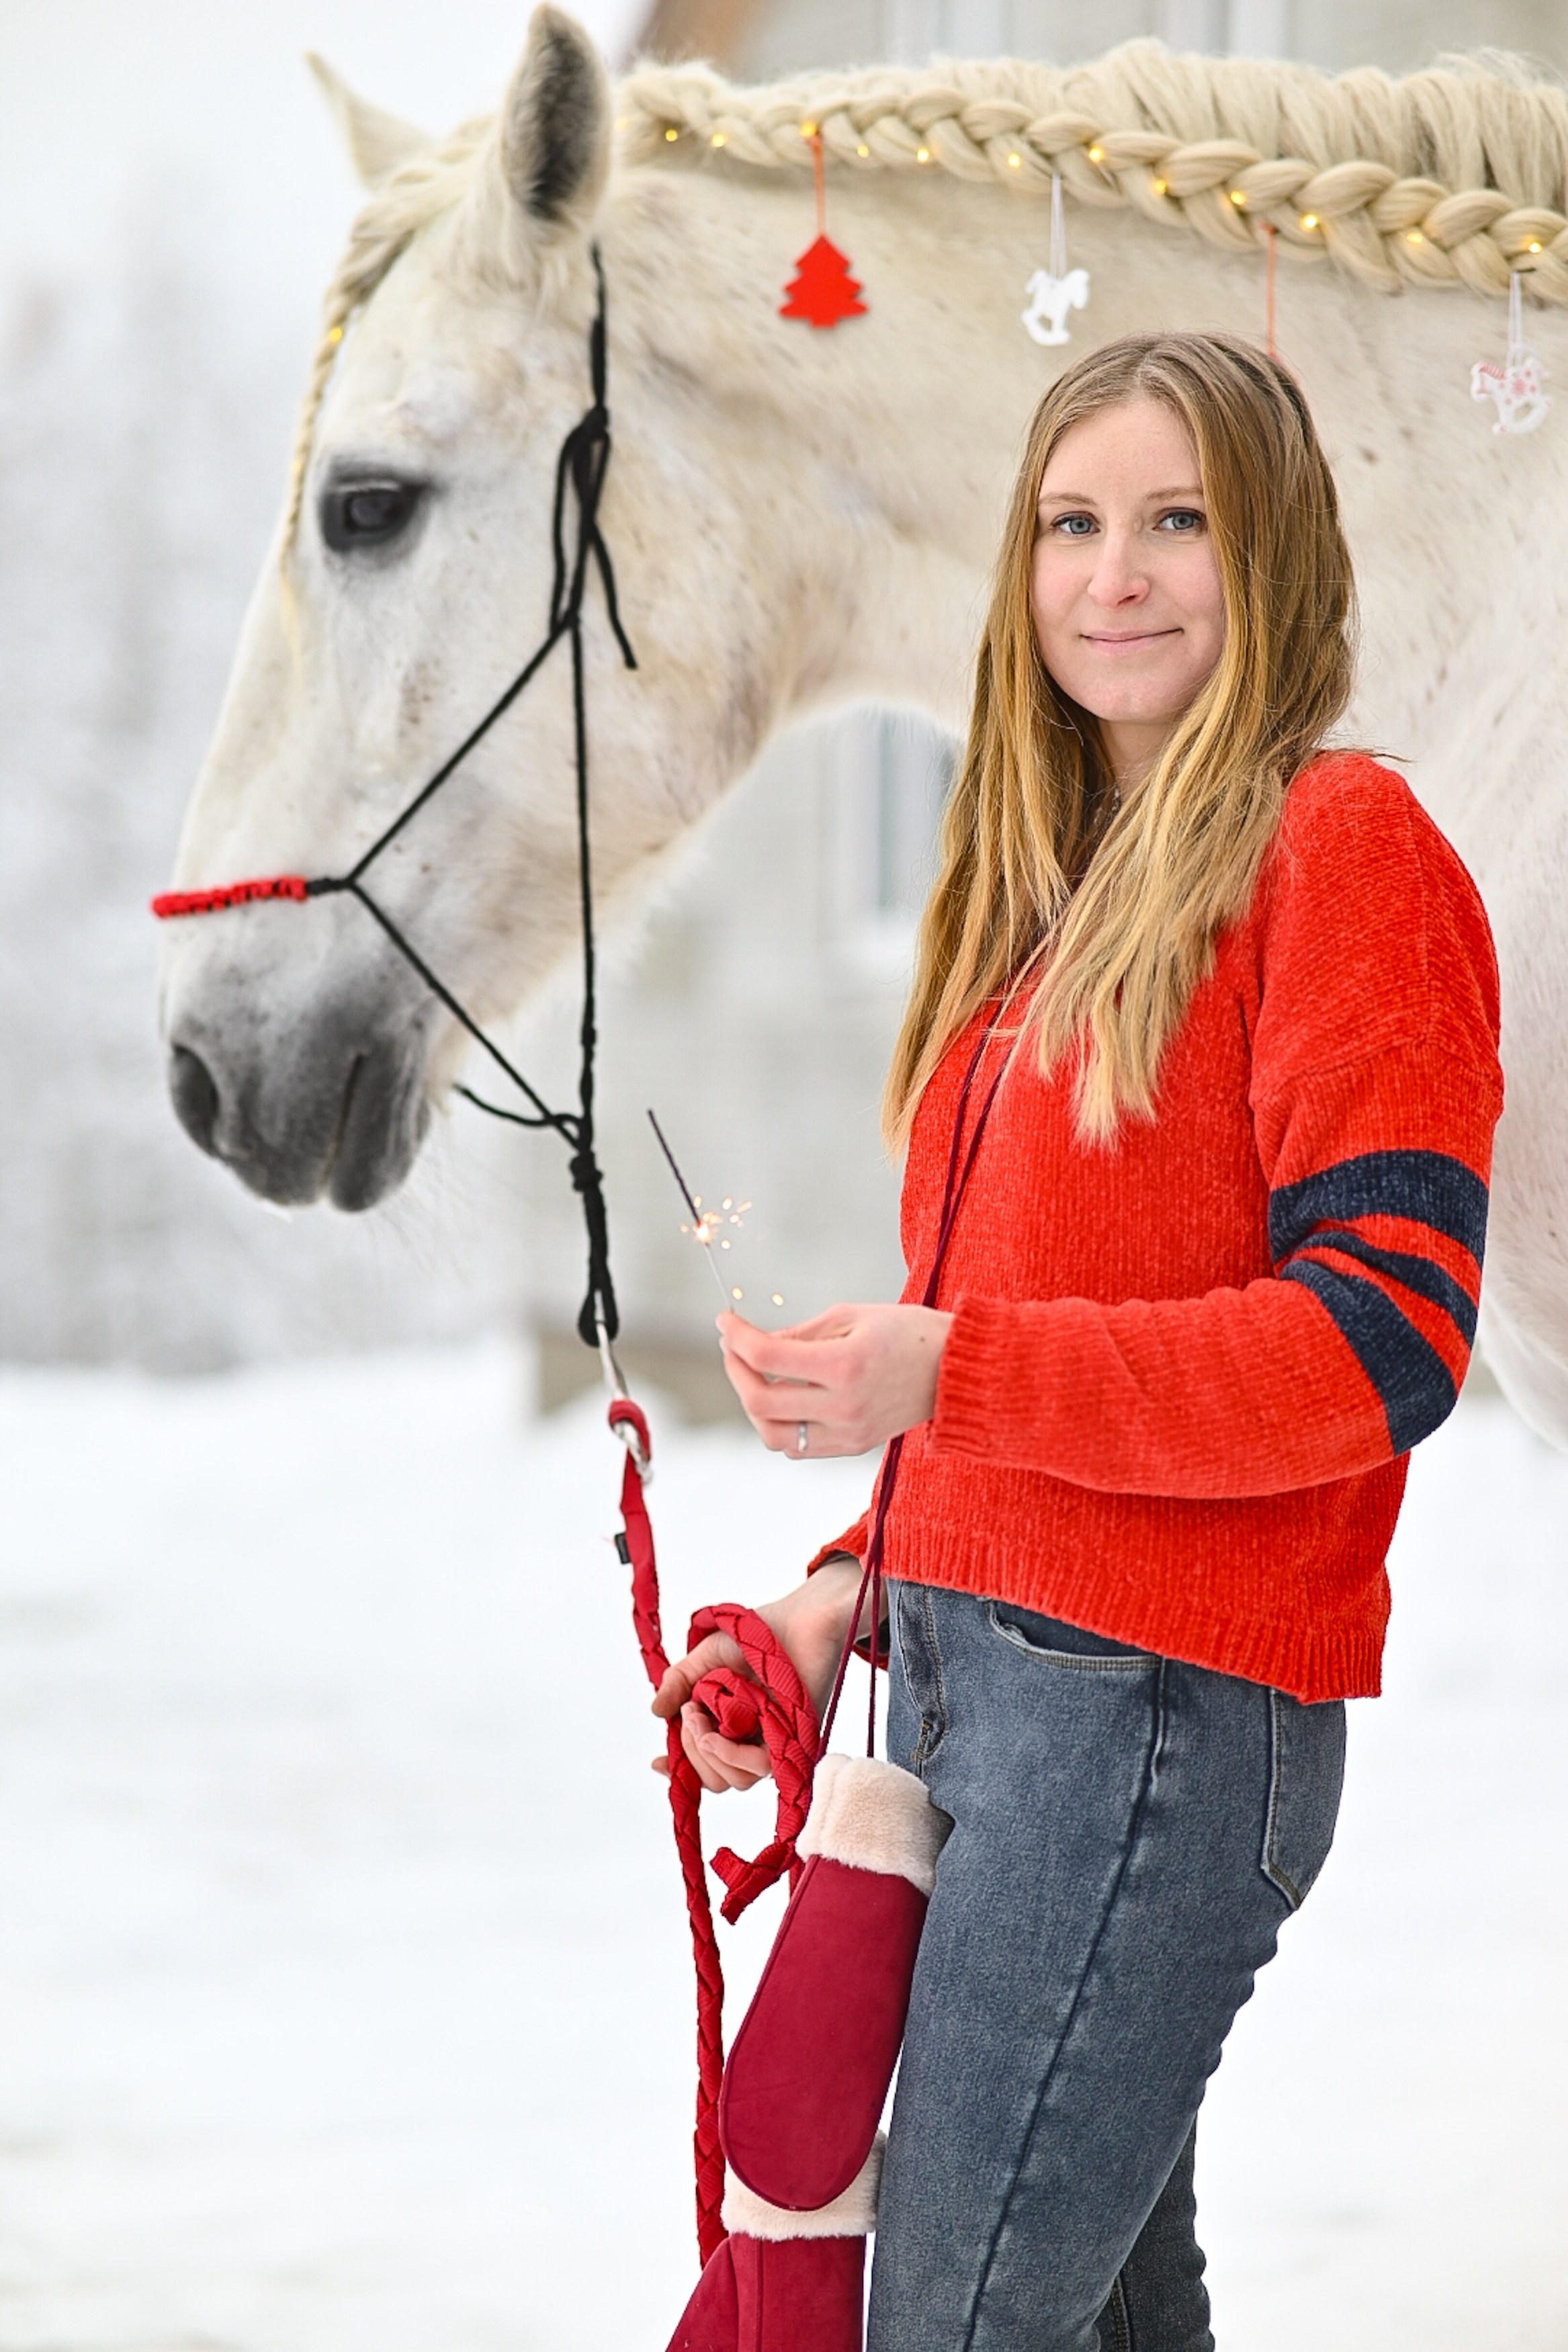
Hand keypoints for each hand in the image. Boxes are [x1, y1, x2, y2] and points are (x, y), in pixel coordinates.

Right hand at [650, 1555, 869, 1791]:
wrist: (797, 1620)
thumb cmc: (755, 1635)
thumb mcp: (705, 1658)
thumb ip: (679, 1682)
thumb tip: (656, 1712)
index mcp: (730, 1725)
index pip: (704, 1765)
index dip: (680, 1770)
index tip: (658, 1762)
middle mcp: (751, 1741)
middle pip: (714, 1780)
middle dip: (691, 1754)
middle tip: (690, 1715)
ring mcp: (771, 1744)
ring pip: (734, 1781)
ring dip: (707, 1754)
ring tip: (700, 1720)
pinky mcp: (792, 1743)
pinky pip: (758, 1768)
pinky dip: (730, 1754)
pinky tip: (715, 1735)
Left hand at [717, 1302, 952, 1457]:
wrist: (958, 1370)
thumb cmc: (909, 1333)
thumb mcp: (852, 1315)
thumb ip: (799, 1333)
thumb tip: (755, 1343)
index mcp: (844, 1365)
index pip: (767, 1356)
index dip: (736, 1336)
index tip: (724, 1320)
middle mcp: (844, 1406)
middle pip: (760, 1401)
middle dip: (734, 1369)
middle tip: (731, 1346)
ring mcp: (849, 1433)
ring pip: (773, 1434)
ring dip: (751, 1404)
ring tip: (753, 1374)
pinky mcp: (854, 1446)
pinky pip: (798, 1447)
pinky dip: (778, 1424)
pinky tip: (781, 1398)